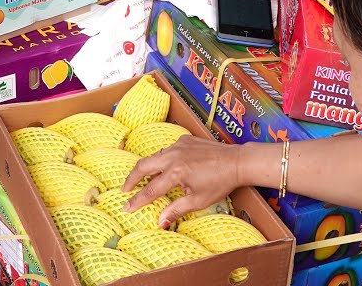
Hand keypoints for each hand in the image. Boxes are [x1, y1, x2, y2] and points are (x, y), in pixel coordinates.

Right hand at [122, 136, 248, 226]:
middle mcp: (173, 156)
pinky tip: (168, 168)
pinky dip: (164, 160)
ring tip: (145, 180)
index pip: (150, 189)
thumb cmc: (220, 183)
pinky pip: (168, 150)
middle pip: (143, 166)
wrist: (236, 162)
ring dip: (147, 168)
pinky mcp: (184, 139)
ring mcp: (178, 145)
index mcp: (175, 173)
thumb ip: (176, 210)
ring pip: (155, 156)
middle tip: (125, 188)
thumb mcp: (198, 200)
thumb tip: (160, 222)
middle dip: (132, 178)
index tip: (126, 207)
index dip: (137, 200)